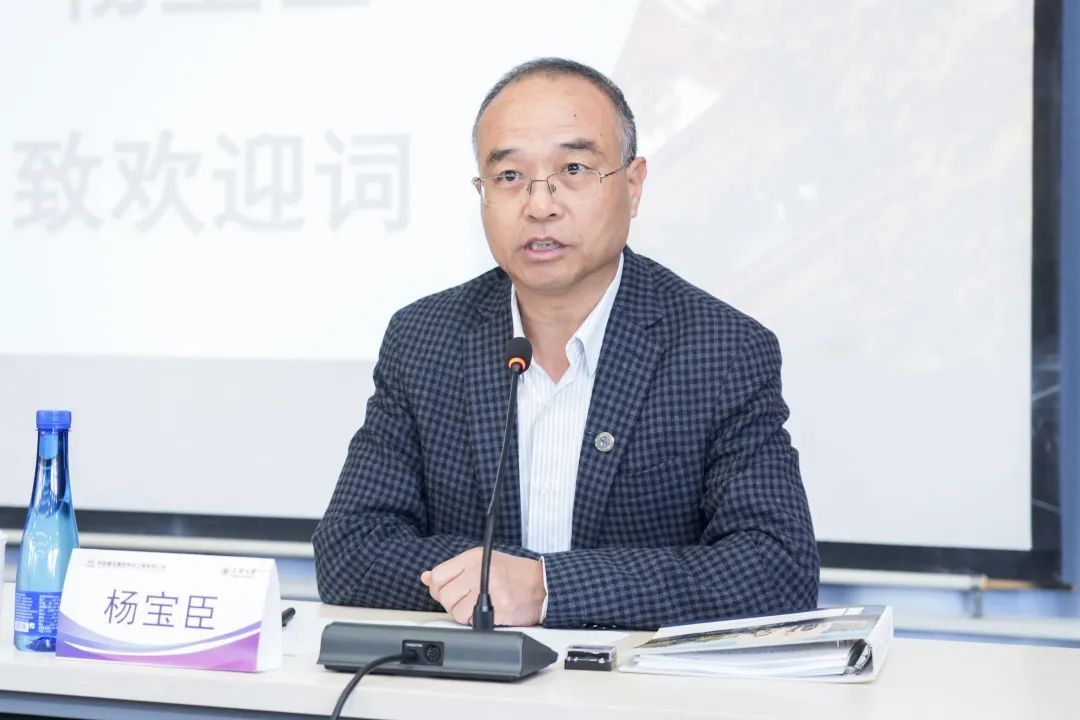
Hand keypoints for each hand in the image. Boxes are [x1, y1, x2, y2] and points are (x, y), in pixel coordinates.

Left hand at [420, 548, 545, 626]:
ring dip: (465, 614)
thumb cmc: (513, 573)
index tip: (448, 591)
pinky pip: (474, 622)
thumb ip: (453, 570)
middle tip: (467, 601)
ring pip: (456, 612)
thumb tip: (427, 577)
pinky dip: (478, 621)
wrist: (542, 584)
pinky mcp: (499, 608)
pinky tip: (490, 612)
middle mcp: (479, 571)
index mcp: (472, 558)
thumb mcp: (481, 562)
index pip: (438, 576)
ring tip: (481, 605)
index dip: (438, 589)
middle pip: (444, 596)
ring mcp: (490, 590)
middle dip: (452, 604)